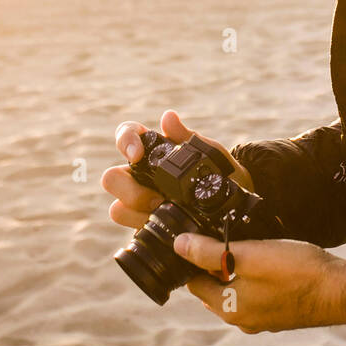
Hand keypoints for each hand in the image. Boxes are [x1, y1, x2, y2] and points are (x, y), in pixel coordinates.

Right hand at [101, 109, 252, 229]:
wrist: (234, 203)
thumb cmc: (219, 171)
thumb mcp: (210, 153)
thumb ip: (187, 136)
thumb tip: (168, 117)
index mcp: (151, 150)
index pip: (126, 135)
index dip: (125, 141)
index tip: (137, 154)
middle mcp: (139, 175)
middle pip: (112, 179)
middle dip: (130, 190)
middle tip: (158, 198)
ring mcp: (140, 202)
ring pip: (118, 208)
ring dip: (138, 213)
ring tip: (165, 212)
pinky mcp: (146, 225)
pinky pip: (133, 229)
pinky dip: (146, 228)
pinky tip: (167, 227)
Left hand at [172, 232, 345, 332]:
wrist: (340, 290)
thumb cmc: (296, 271)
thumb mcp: (249, 254)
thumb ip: (210, 252)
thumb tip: (178, 245)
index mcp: (228, 307)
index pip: (194, 281)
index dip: (195, 257)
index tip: (204, 235)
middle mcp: (241, 318)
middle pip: (214, 288)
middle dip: (215, 265)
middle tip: (231, 238)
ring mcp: (261, 319)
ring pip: (236, 292)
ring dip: (237, 272)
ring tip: (253, 248)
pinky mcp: (279, 314)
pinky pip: (256, 296)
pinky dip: (256, 281)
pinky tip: (271, 264)